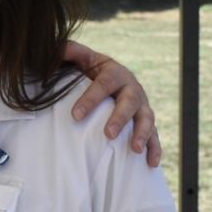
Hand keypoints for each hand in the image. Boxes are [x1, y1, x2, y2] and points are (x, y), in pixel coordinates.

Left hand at [62, 41, 161, 168]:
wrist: (110, 77)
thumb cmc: (90, 70)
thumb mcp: (81, 59)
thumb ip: (70, 52)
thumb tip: (57, 47)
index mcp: (114, 72)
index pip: (104, 84)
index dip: (91, 99)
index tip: (75, 116)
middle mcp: (132, 88)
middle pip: (130, 101)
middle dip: (120, 118)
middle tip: (108, 134)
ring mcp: (141, 105)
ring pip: (147, 118)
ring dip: (142, 134)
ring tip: (134, 149)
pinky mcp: (146, 121)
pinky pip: (154, 135)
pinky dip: (155, 149)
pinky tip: (151, 163)